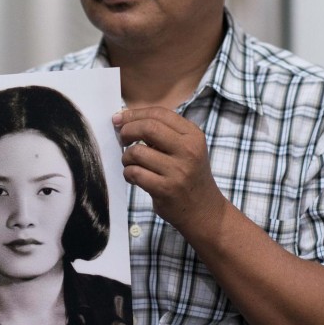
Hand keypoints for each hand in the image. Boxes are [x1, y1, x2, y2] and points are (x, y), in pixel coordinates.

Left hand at [114, 107, 228, 237]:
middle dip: (127, 130)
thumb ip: (163, 133)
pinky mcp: (166, 189)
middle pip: (148, 127)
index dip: (135, 113)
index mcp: (193, 135)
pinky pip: (135, 173)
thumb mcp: (186, 149)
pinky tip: (133, 177)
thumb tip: (125, 118)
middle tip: (122, 139)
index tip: (120, 118)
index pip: (159, 113)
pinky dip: (128, 173)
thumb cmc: (188, 175)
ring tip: (130, 163)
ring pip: (137, 152)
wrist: (204, 211)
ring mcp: (178, 170)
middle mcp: (188, 150)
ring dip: (126, 157)